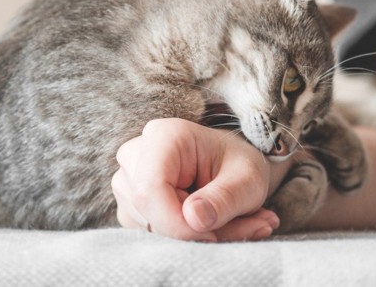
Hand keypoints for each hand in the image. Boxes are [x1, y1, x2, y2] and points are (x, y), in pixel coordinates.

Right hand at [112, 118, 288, 241]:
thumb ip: (225, 198)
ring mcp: (127, 181)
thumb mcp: (249, 179)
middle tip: (246, 226)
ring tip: (232, 221)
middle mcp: (135, 155)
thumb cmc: (238, 164)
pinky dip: (185, 239)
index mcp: (163, 136)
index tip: (214, 235)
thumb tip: (194, 219)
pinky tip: (210, 224)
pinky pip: (150, 234)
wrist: (231, 164)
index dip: (179, 224)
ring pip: (151, 229)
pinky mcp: (128, 204)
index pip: (150, 191)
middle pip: (151, 213)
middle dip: (196, 232)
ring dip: (196, 237)